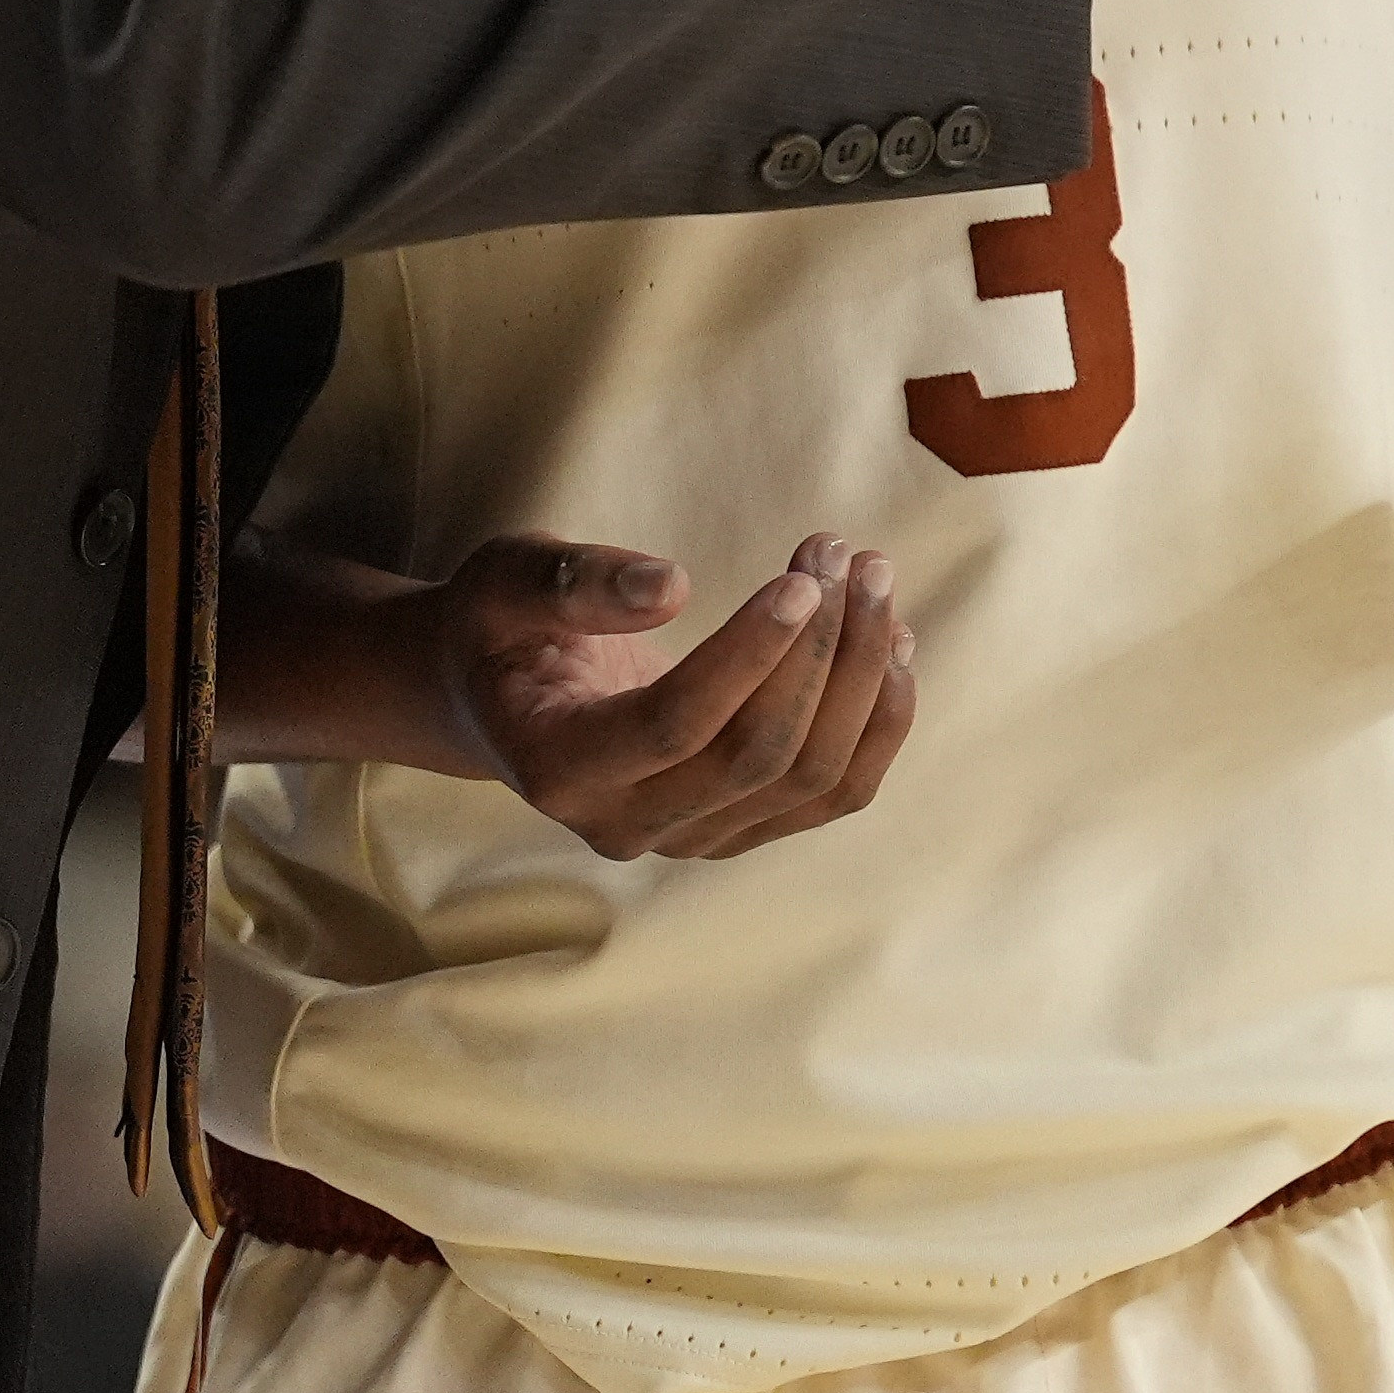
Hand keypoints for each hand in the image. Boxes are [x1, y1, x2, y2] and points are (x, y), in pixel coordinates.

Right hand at [426, 531, 917, 860]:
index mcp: (559, 767)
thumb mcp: (503, 581)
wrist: (500, 701)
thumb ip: (572, 583)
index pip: (677, 724)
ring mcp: (688, 839)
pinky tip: (893, 643)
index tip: (803, 577)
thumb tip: (669, 587)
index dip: (750, 654)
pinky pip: (831, 794)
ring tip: (874, 578)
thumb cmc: (500, 628)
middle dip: (823, 651)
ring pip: (810, 779)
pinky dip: (877, 723)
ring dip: (863, 677)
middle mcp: (626, 826)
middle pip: (758, 757)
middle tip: (846, 553)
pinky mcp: (737, 829)